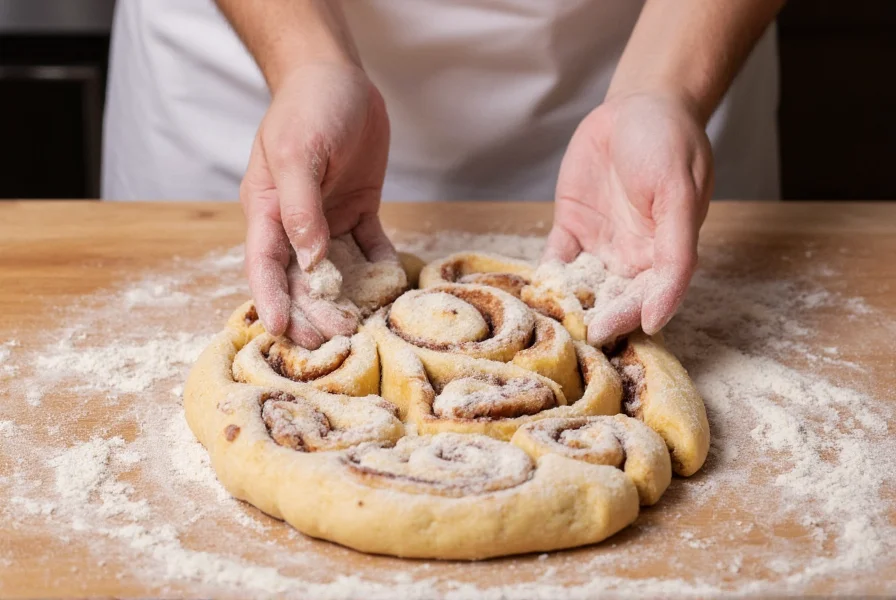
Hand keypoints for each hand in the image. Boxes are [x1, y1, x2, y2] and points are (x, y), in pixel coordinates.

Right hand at [240, 63, 393, 347]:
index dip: (271, 300)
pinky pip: (369, 247)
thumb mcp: (298, 153)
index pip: (264, 264)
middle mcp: (295, 221)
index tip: (281, 332)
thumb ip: (300, 207)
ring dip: (346, 298)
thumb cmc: (308, 108)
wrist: (339, 77)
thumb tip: (309, 258)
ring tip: (361, 327)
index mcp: (268, 209)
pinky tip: (392, 288)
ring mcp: (328, 218)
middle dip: (313, 310)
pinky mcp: (359, 210)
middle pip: (301, 277)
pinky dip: (379, 268)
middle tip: (333, 342)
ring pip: (335, 270)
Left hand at [544, 92, 712, 345]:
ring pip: (582, 287)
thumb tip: (660, 317)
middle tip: (568, 332)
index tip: (603, 331)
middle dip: (591, 317)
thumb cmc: (669, 143)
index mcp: (664, 256)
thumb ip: (675, 255)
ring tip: (540, 321)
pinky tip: (529, 291)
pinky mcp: (572, 229)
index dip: (627, 318)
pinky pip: (557, 260)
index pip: (647, 299)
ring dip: (564, 303)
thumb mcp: (679, 195)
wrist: (638, 104)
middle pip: (612, 301)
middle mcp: (633, 258)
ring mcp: (600, 245)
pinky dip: (545, 277)